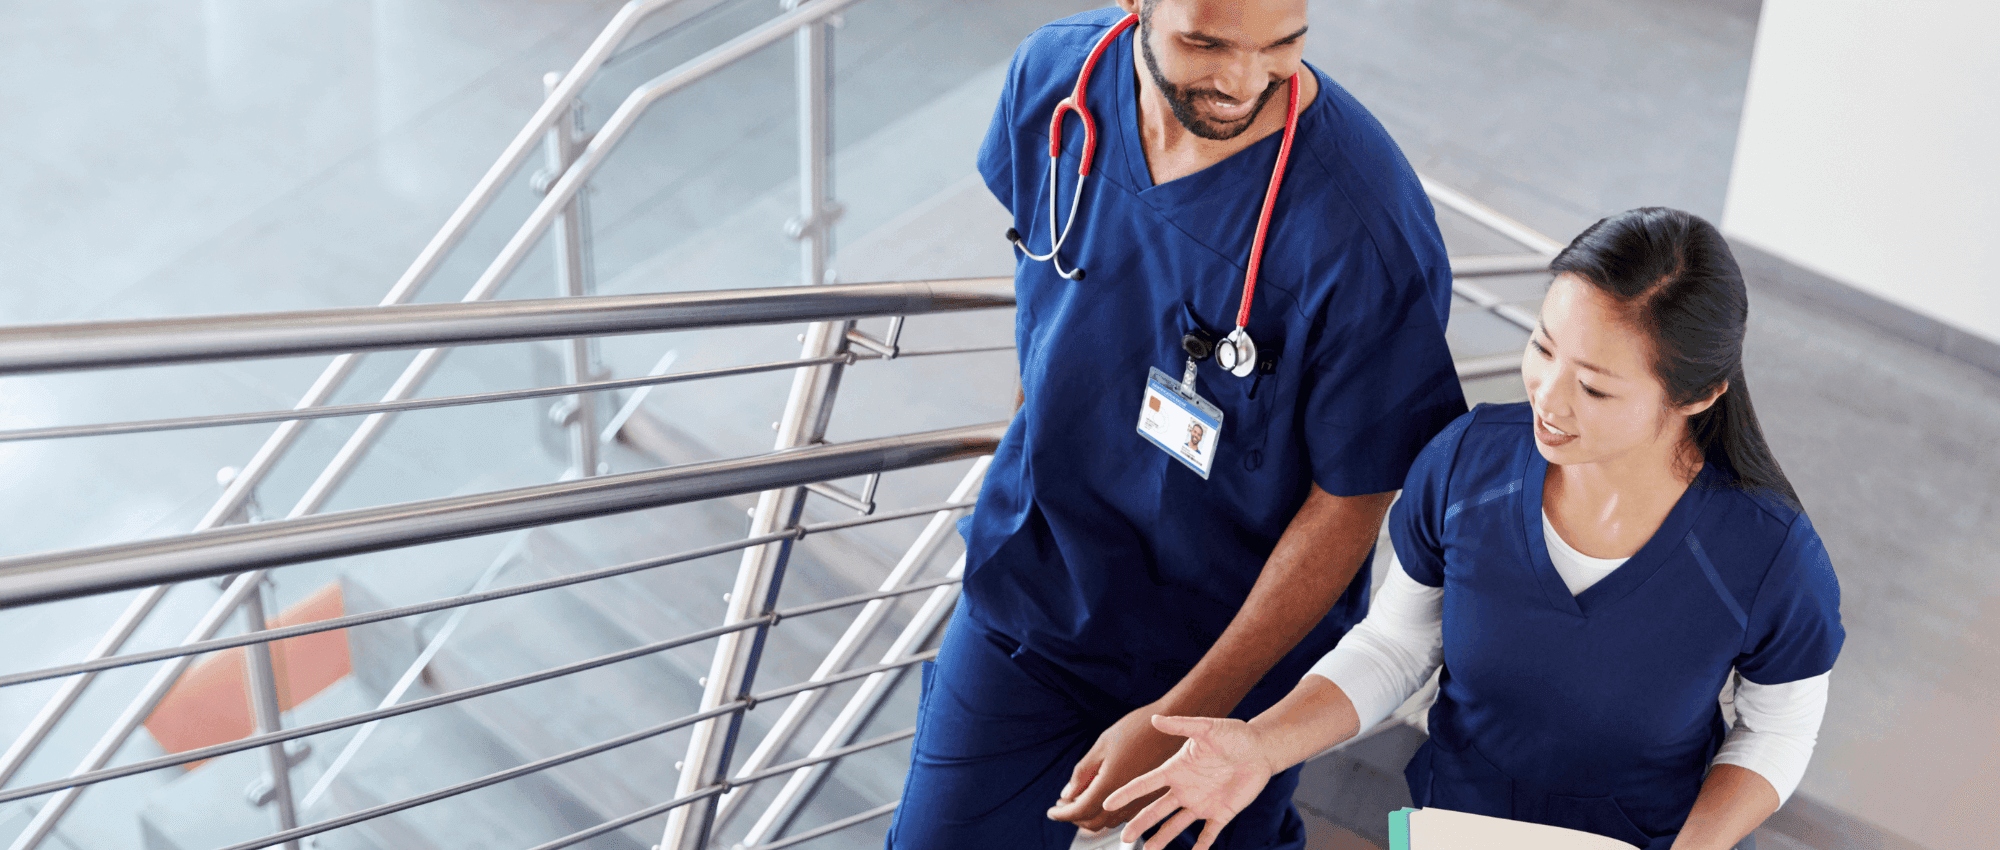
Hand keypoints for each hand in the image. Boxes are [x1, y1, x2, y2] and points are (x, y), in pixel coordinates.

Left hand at [1046, 702, 1187, 831]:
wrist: (1174, 723)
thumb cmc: (1137, 728)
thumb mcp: (1102, 745)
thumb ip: (1083, 773)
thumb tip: (1067, 794)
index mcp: (1111, 785)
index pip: (1079, 810)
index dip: (1062, 813)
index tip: (1051, 811)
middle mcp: (1128, 799)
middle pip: (1093, 822)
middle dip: (1074, 817)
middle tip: (1064, 804)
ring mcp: (1142, 801)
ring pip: (1109, 822)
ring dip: (1091, 816)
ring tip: (1080, 799)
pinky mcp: (1152, 798)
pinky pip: (1124, 816)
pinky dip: (1108, 813)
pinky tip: (1103, 797)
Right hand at [1102, 715, 1274, 849]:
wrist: (1261, 749)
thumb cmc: (1234, 735)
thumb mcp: (1208, 728)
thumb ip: (1182, 725)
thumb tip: (1155, 719)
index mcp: (1176, 770)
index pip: (1146, 784)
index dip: (1127, 794)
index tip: (1107, 804)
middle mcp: (1184, 789)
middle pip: (1156, 810)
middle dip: (1139, 824)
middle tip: (1123, 838)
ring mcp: (1201, 803)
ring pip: (1176, 825)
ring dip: (1162, 839)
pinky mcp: (1221, 813)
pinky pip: (1208, 834)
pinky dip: (1201, 847)